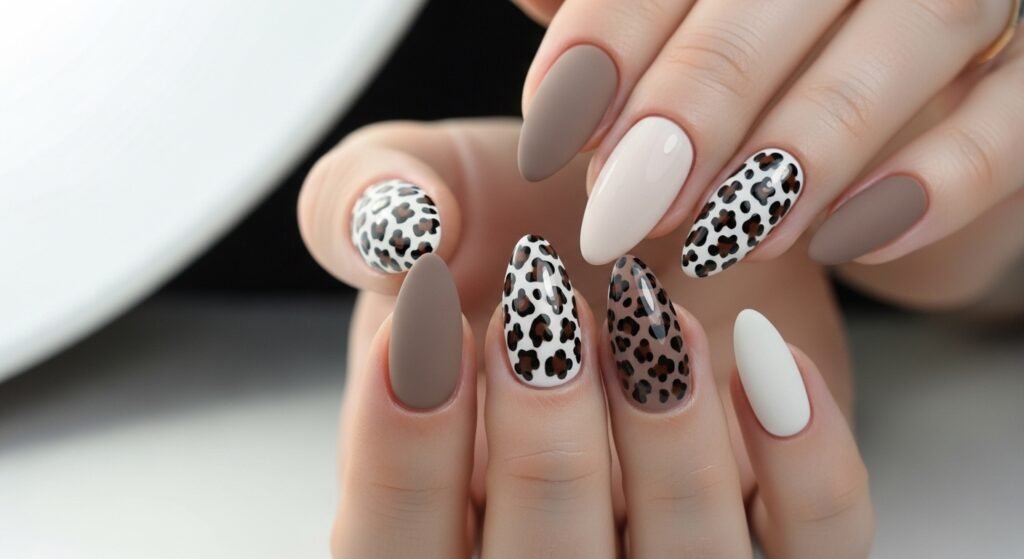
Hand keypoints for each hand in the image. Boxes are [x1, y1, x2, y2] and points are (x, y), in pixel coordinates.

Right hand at [297, 118, 865, 554]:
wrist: (637, 215)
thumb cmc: (517, 220)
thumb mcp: (425, 189)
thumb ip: (365, 200)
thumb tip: (392, 225)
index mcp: (433, 508)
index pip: (390, 545)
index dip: (400, 448)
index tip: (424, 322)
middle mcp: (546, 551)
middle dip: (541, 447)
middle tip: (547, 316)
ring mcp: (669, 549)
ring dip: (670, 449)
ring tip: (657, 319)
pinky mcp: (781, 520)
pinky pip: (814, 544)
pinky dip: (808, 463)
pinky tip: (769, 355)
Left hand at [514, 0, 1023, 278]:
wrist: (897, 124)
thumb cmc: (764, 68)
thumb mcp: (677, 32)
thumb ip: (605, 11)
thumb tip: (543, 51)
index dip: (612, 32)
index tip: (554, 127)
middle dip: (701, 93)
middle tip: (627, 198)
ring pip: (919, 24)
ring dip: (814, 138)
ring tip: (728, 231)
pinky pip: (1012, 116)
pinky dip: (938, 179)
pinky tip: (843, 238)